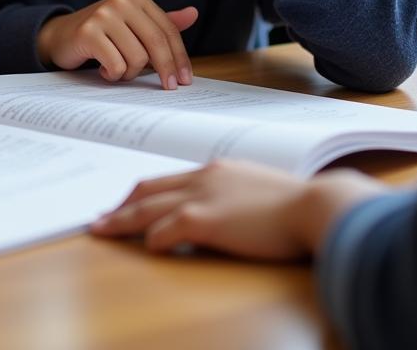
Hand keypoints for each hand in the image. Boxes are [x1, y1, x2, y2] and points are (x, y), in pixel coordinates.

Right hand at [37, 0, 197, 88]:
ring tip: (118, 69)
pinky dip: (113, 74)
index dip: (180, 57)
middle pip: (157, 42)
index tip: (184, 80)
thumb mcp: (133, 26)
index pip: (168, 30)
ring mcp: (103, 15)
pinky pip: (116, 65)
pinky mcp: (88, 32)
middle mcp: (120, 1)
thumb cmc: (102, 34)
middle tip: (168, 88)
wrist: (60, 36)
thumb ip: (160, 23)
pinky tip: (104, 70)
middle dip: (166, 69)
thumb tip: (193, 13)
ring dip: (131, 73)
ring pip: (137, 58)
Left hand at [90, 159, 385, 259]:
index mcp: (216, 170)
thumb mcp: (259, 193)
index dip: (143, 193)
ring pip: (147, 207)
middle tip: (100, 218)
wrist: (316, 207)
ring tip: (101, 231)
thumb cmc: (297, 206)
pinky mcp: (205, 219)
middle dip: (121, 205)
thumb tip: (228, 214)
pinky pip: (165, 229)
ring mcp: (202, 196)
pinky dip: (152, 238)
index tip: (128, 202)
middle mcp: (202, 177)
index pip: (167, 180)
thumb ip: (236, 198)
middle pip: (147, 189)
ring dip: (121, 221)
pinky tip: (147, 247)